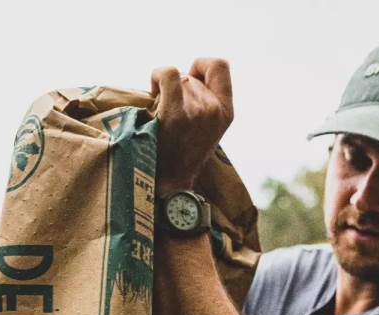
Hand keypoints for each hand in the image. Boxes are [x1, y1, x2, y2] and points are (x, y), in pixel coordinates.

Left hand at [150, 58, 232, 194]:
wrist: (165, 185)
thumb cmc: (177, 155)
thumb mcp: (204, 128)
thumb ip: (203, 101)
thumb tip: (186, 74)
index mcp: (226, 112)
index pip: (220, 65)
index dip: (200, 66)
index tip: (189, 81)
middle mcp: (215, 110)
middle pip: (189, 76)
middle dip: (175, 90)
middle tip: (167, 114)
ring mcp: (197, 112)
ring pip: (176, 79)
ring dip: (162, 93)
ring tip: (159, 118)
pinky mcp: (176, 115)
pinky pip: (168, 74)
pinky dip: (157, 77)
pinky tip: (152, 94)